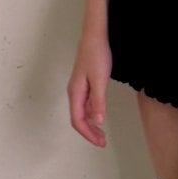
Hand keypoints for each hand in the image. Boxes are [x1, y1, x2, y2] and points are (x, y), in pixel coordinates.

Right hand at [67, 30, 112, 146]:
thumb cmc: (96, 54)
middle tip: (102, 142)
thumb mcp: (100, 80)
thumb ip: (99, 101)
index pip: (78, 120)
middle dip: (90, 132)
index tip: (99, 142)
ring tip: (102, 134)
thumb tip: (97, 121)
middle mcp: (75, 92)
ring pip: (82, 112)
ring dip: (91, 125)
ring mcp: (79, 88)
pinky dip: (93, 114)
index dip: (88, 134)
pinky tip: (100, 116)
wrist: (95, 36)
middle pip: (79, 119)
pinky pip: (86, 104)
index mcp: (75, 93)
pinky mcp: (85, 84)